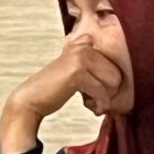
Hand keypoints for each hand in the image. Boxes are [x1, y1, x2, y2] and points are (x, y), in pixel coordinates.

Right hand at [0, 41, 119, 152]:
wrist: (30, 99)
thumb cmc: (54, 88)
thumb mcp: (75, 70)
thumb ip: (94, 65)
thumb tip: (123, 77)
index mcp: (84, 44)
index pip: (115, 64)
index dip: (109, 82)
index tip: (96, 90)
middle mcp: (83, 47)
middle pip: (117, 73)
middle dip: (108, 91)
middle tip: (92, 99)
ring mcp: (79, 58)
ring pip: (112, 82)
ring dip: (104, 98)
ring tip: (89, 102)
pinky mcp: (77, 72)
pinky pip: (102, 92)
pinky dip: (100, 105)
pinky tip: (91, 108)